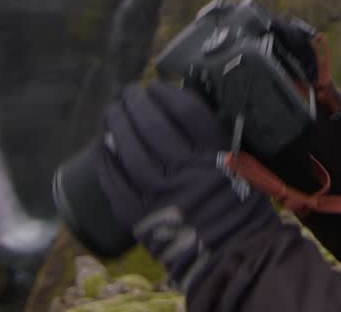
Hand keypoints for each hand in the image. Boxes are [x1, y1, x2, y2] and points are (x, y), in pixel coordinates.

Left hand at [95, 81, 279, 289]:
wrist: (233, 255)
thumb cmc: (239, 208)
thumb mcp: (239, 164)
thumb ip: (214, 139)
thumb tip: (181, 112)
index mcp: (214, 155)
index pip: (184, 111)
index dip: (166, 93)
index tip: (156, 86)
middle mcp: (185, 169)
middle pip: (152, 124)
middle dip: (137, 103)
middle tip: (129, 94)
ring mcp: (159, 192)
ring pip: (129, 149)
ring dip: (117, 125)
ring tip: (112, 113)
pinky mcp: (140, 214)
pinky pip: (115, 182)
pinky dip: (105, 161)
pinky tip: (101, 146)